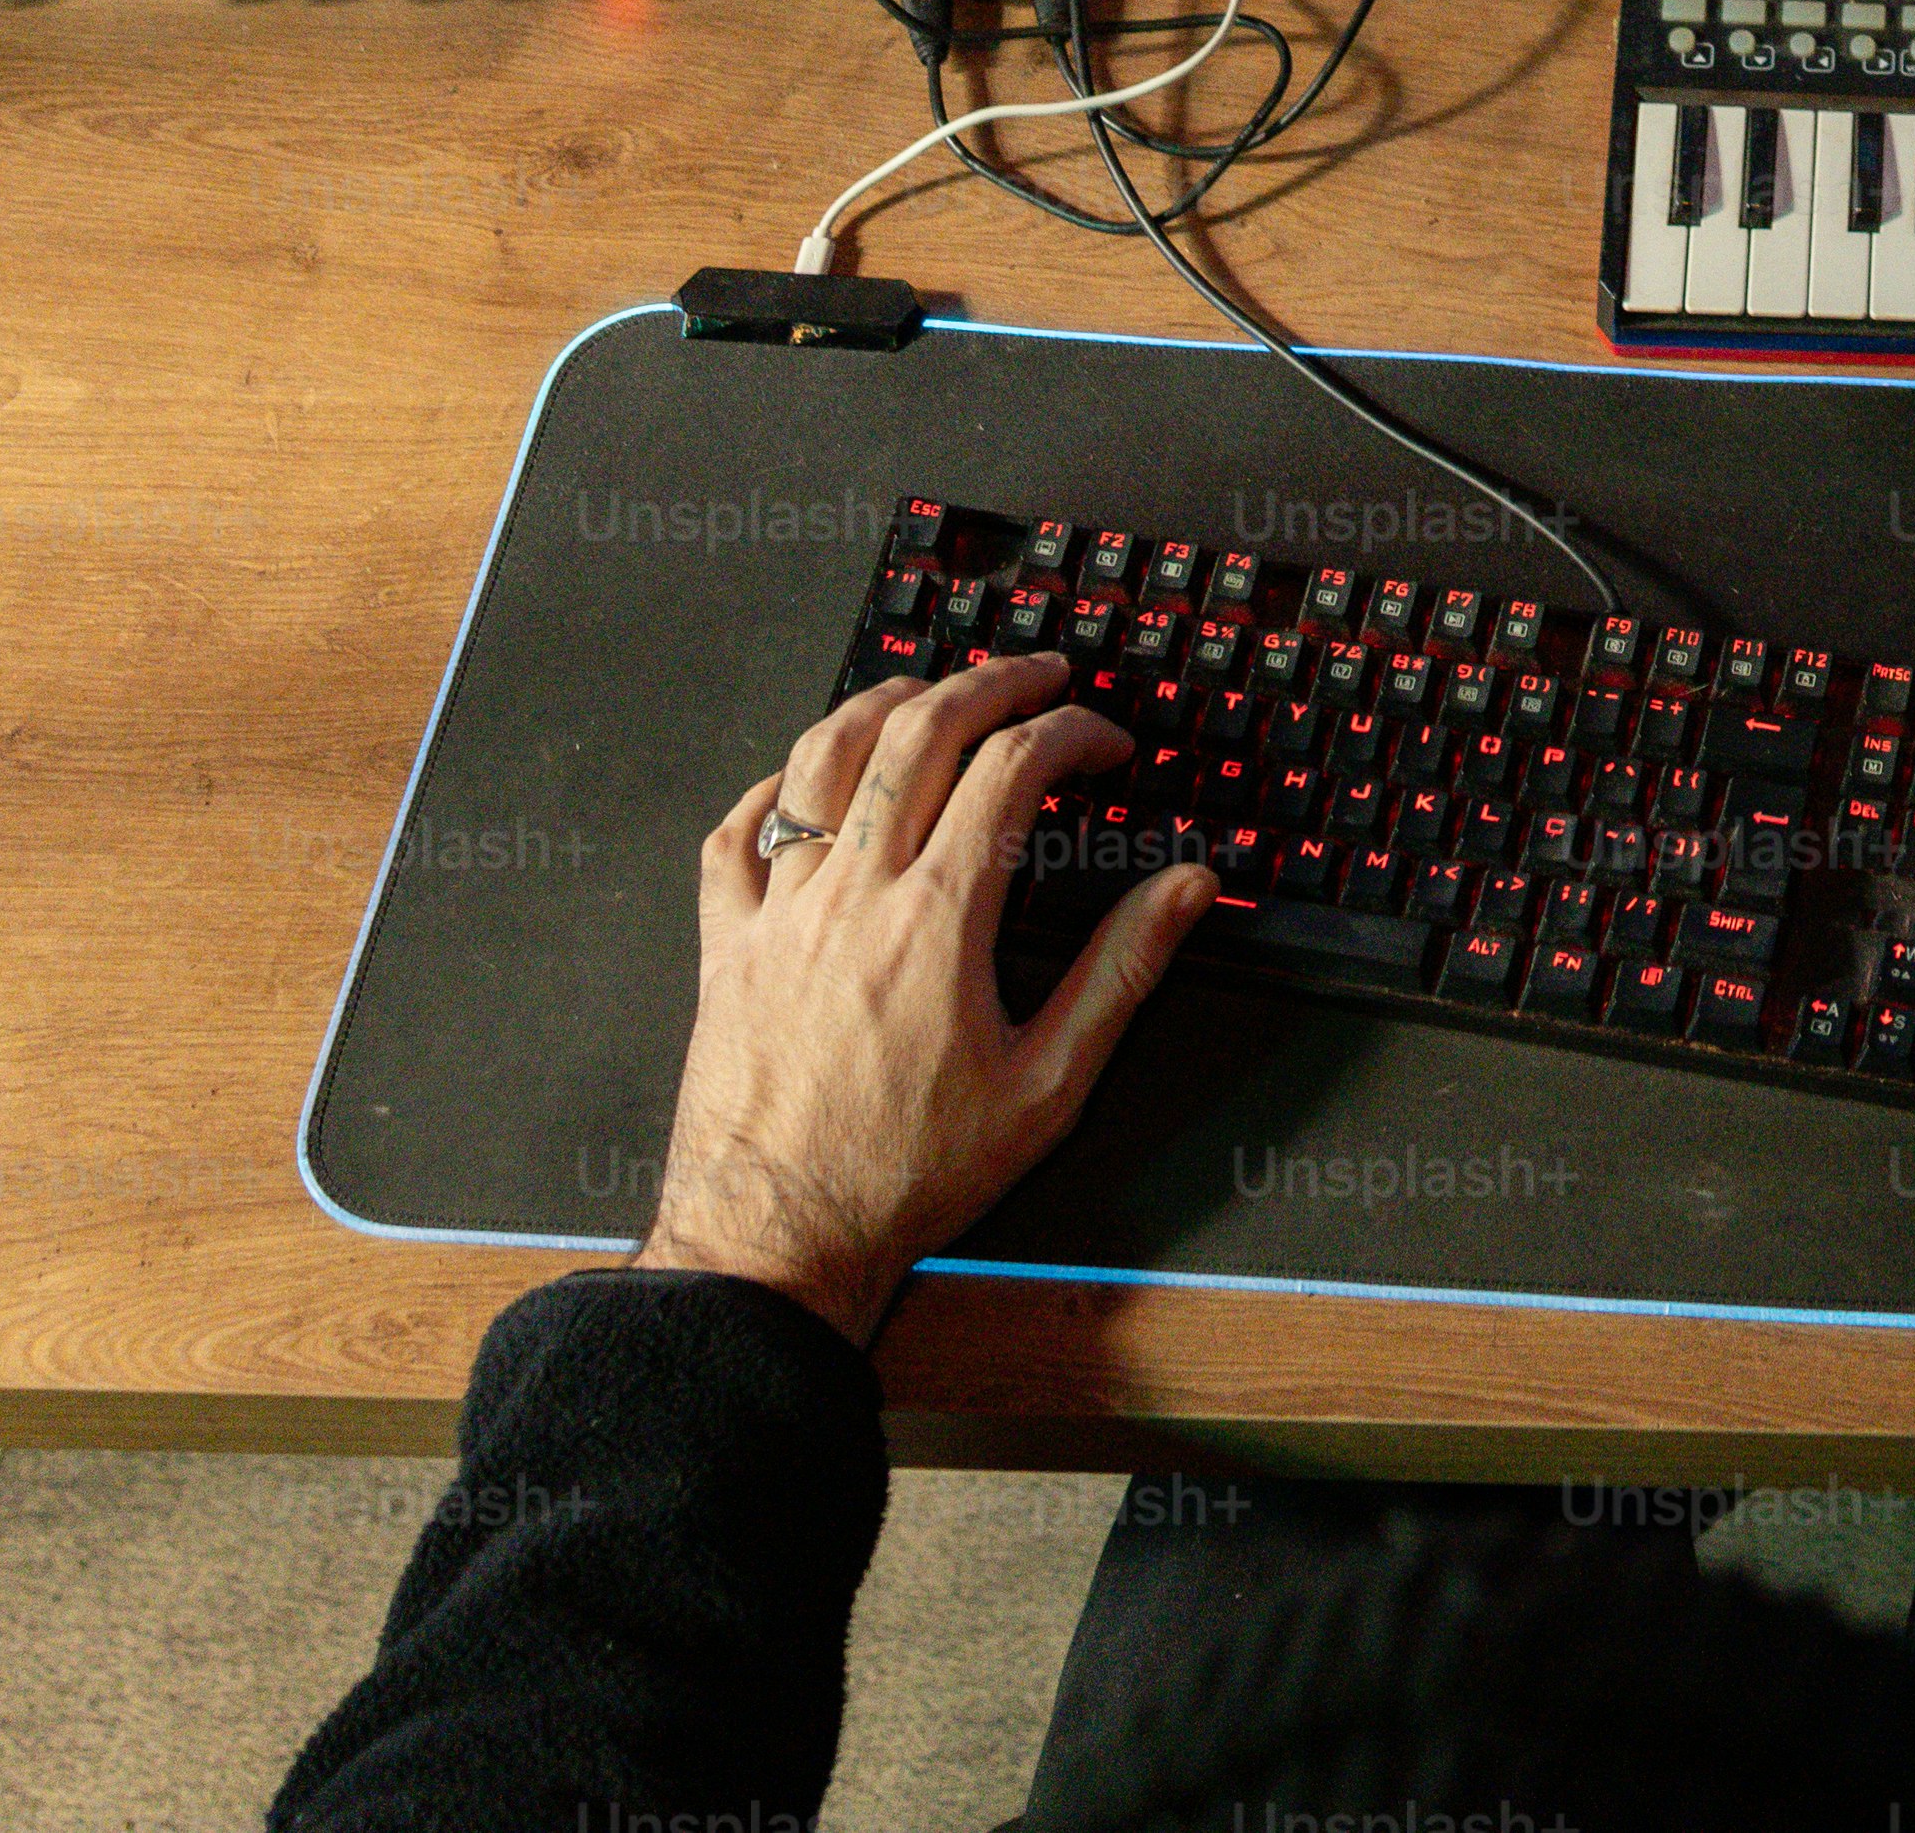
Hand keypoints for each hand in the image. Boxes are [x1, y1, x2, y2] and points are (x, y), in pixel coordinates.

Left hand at [634, 655, 1206, 1344]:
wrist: (776, 1240)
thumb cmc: (907, 1176)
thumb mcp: (1049, 1087)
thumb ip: (1121, 972)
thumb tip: (1186, 889)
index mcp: (937, 920)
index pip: (1012, 768)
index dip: (1070, 733)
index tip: (1103, 745)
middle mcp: (852, 893)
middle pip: (919, 731)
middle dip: (990, 681)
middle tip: (1037, 674)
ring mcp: (779, 911)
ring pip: (824, 755)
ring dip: (885, 704)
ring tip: (932, 692)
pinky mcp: (727, 943)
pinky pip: (737, 830)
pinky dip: (778, 782)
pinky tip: (808, 776)